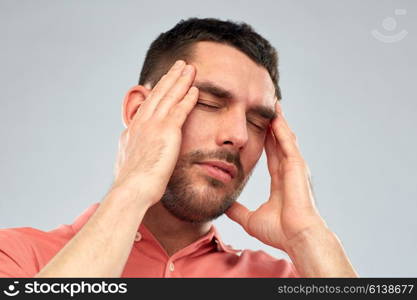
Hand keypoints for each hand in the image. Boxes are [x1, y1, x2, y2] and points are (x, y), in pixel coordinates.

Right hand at [113, 60, 198, 205]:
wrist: (132, 190)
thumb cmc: (131, 185)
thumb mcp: (126, 164)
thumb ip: (132, 152)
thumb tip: (130, 152)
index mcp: (132, 131)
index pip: (148, 105)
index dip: (157, 91)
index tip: (164, 81)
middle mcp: (141, 123)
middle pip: (158, 94)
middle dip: (170, 78)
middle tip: (179, 65)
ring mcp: (153, 125)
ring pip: (169, 97)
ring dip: (180, 80)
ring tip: (189, 68)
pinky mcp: (166, 131)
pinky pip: (180, 110)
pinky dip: (188, 98)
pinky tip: (195, 88)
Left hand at [226, 101, 325, 251]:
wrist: (296, 237)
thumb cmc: (279, 231)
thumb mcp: (250, 218)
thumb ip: (238, 211)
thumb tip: (225, 207)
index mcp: (280, 179)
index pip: (271, 153)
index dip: (266, 139)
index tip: (259, 126)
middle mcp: (289, 170)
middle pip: (278, 141)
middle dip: (272, 124)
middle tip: (266, 107)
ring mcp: (294, 167)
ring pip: (285, 137)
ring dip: (278, 121)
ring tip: (272, 104)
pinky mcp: (297, 166)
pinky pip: (288, 142)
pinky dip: (282, 128)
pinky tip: (276, 115)